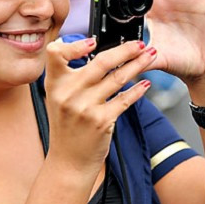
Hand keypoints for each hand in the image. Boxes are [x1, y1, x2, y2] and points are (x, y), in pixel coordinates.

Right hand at [43, 38, 155, 173]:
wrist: (68, 161)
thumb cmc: (66, 128)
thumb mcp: (58, 99)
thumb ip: (70, 77)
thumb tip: (94, 52)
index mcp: (54, 84)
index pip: (57, 54)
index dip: (75, 44)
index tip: (93, 41)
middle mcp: (68, 94)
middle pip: (101, 62)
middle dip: (126, 50)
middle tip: (140, 43)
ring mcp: (85, 107)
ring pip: (118, 78)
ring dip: (138, 65)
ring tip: (150, 57)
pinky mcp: (101, 120)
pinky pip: (124, 99)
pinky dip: (137, 90)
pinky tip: (145, 83)